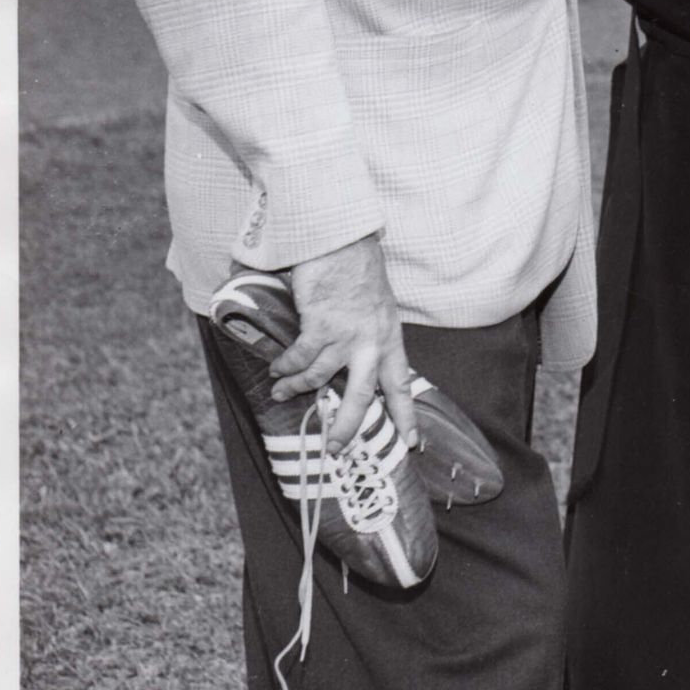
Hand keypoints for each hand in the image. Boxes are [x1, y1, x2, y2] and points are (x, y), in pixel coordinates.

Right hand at [265, 233, 414, 453]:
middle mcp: (372, 340)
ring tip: (282, 391)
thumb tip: (351, 361)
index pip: (401, 384)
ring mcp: (347, 334)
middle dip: (348, 425)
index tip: (412, 442)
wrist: (343, 242)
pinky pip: (299, 357)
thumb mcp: (377, 308)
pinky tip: (277, 368)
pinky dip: (285, 366)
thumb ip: (369, 336)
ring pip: (320, 377)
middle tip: (335, 447)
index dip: (406, 415)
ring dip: (297, 387)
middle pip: (362, 394)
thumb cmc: (358, 272)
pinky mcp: (321, 324)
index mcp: (389, 338)